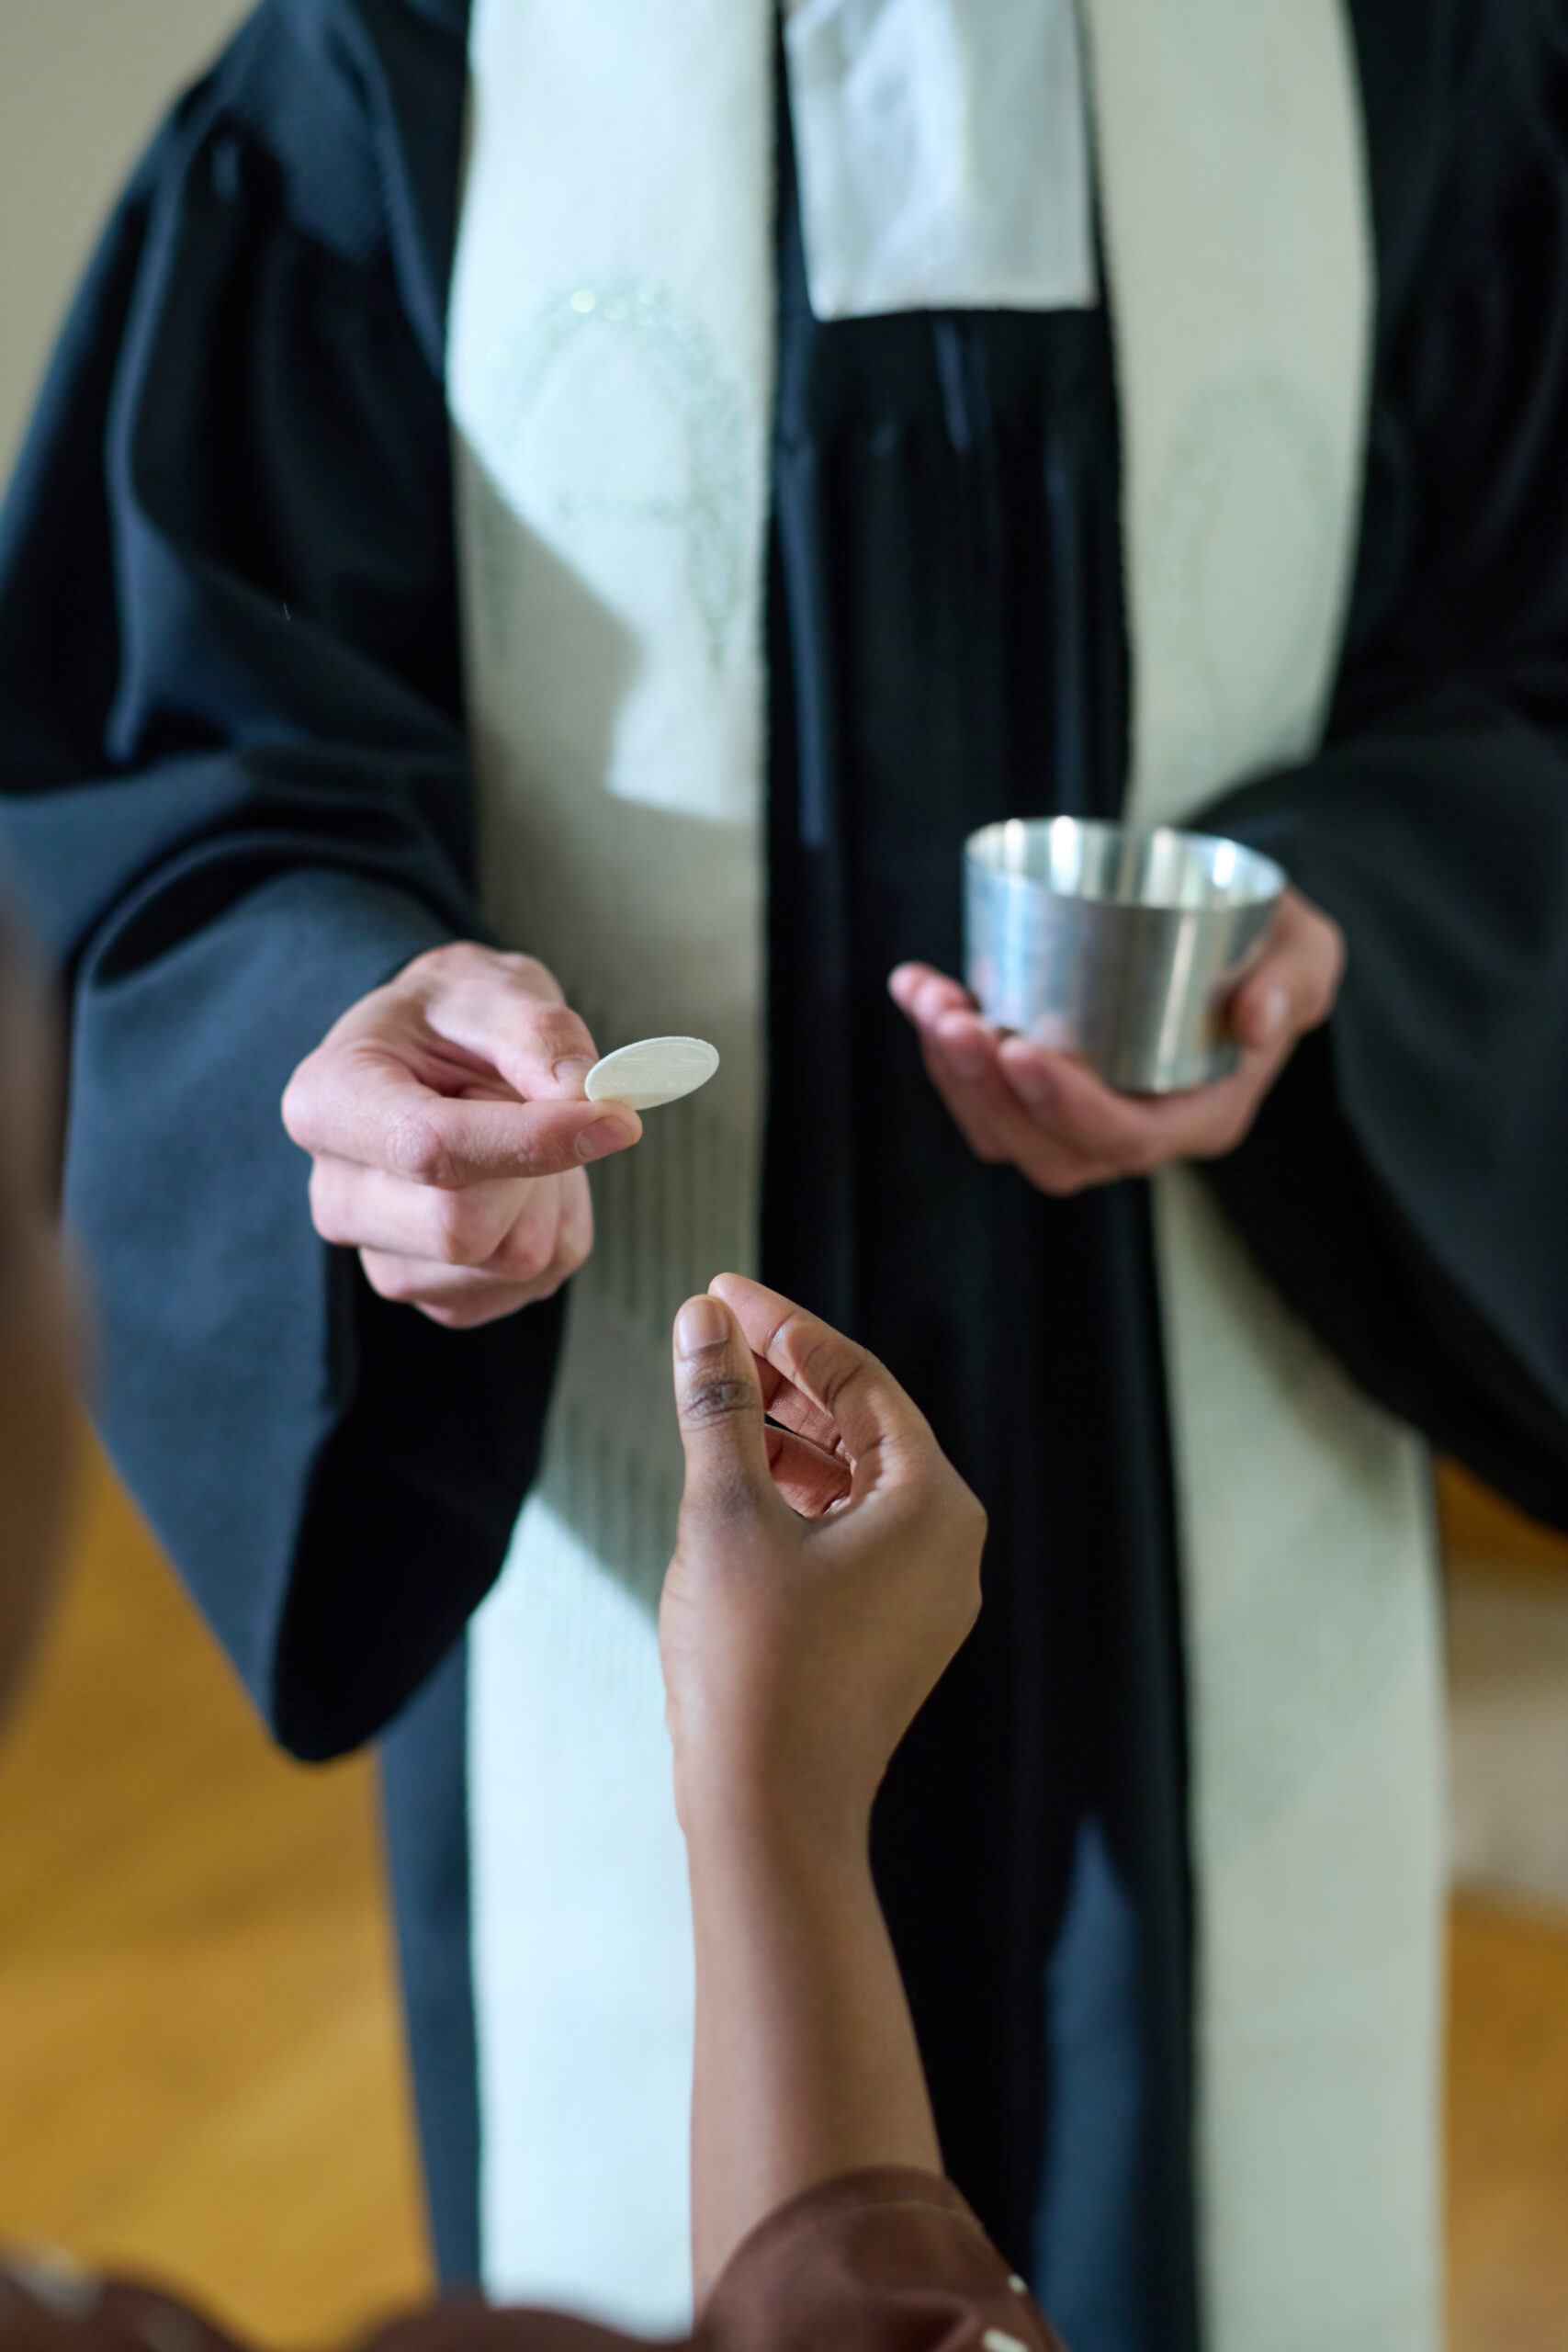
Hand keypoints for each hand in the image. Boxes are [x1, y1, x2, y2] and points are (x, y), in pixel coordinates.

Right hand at [281, 943, 640, 1328]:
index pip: (429, 1148)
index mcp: (328, 1102)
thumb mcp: (495, 990)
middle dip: (537, 1168)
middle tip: (537, 1105)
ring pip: (514, 1259)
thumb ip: (541, 1035)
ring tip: (524, 1135)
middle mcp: (337, 1197)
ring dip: (554, 1193)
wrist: (438, 1058)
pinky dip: (556, 1225)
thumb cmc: (457, 1019)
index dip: (531, 1141)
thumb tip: (586, 1099)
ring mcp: (384, 1258)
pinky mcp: (438, 1296)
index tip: (615, 1119)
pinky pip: (536, 1282)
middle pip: (465, 1228)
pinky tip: (524, 1182)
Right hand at [660, 1274, 984, 1852]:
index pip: (858, 1379)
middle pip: (864, 1424)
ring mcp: (924, 1595)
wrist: (771, 1816)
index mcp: (934, 1504)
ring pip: (854, 1480)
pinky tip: (737, 1481)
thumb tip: (705, 1320)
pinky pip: (850, 1534)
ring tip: (712, 1398)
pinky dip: (795, 1497)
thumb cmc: (754, 1667)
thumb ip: (719, 1405)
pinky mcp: (890, 1634)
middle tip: (713, 1331)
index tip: (720, 1291)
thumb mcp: (726, 1513)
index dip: (783, 1326)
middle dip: (783, 1375)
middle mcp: (949, 1545)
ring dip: (784, 1435)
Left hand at [889, 885, 1343, 1195]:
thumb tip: (1256, 1020)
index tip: (1017, 1045)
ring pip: (1001, 1129)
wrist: (1237, 933)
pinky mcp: (1042, 1087)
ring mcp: (1082, 1115)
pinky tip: (918, 986)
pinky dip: (940, 1048)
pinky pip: (981, 1094)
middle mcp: (1136, 1132)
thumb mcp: (1308, 953)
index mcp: (1201, 1117)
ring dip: (951, 1073)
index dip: (1064, 1107)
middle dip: (985, 1091)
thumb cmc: (1274, 947)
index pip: (1124, 1140)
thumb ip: (1292, 982)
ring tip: (929, 998)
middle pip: (1046, 1149)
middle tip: (952, 1017)